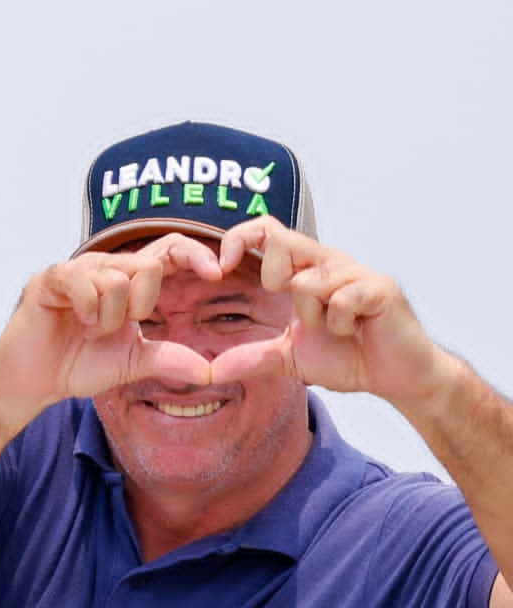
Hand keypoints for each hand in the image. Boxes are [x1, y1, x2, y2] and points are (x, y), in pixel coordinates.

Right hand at [0, 239, 232, 419]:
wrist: (35, 381)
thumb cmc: (78, 364)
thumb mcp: (134, 362)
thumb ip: (169, 359)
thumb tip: (210, 371)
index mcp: (128, 281)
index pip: (169, 250)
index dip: (195, 253)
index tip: (217, 273)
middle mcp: (104, 268)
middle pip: (148, 264)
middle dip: (142, 305)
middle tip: (119, 328)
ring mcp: (76, 271)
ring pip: (117, 279)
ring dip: (110, 317)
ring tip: (91, 330)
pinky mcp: (50, 279)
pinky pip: (85, 282)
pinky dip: (89, 310)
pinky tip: (77, 323)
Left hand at [198, 219, 461, 415]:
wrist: (397, 377)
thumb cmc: (348, 357)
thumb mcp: (289, 358)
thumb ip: (251, 358)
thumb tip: (209, 372)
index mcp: (304, 270)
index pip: (267, 230)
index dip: (239, 238)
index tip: (220, 269)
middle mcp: (329, 263)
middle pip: (283, 241)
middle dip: (276, 279)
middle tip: (296, 312)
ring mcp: (356, 273)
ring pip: (309, 281)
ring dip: (314, 316)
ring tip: (336, 329)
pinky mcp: (381, 288)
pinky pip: (342, 298)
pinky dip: (340, 323)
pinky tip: (356, 331)